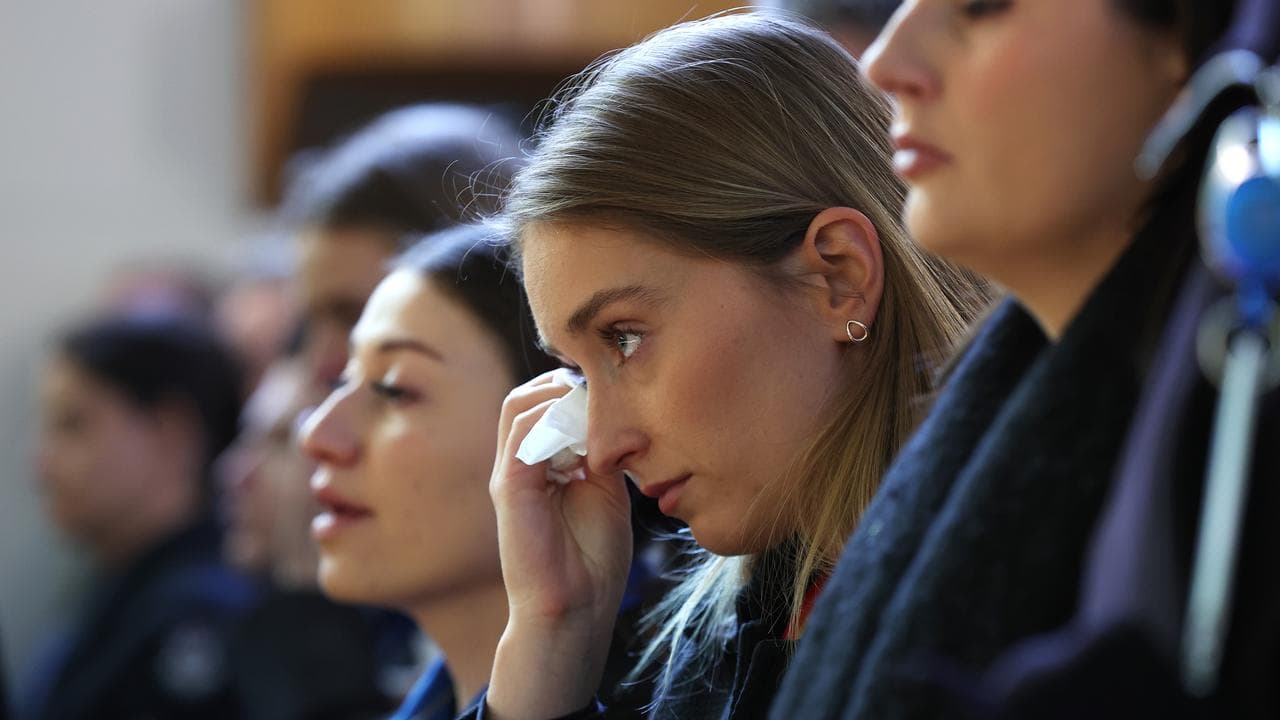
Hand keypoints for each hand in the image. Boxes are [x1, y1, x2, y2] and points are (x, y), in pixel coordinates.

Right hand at [486, 370, 633, 718]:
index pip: (545, 403)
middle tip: (605, 391)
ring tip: (595, 411)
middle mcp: (520, 463)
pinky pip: (522, 435)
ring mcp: (510, 473)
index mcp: (541, 463)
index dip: (575, 388)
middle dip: (565, 384)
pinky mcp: (509, 488)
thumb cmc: (592, 559)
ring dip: (559, 398)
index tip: (614, 389)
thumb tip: (611, 416)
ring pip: (520, 406)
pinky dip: (553, 422)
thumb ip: (602, 453)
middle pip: (528, 396)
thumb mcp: (607, 491)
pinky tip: (585, 436)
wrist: (575, 608)